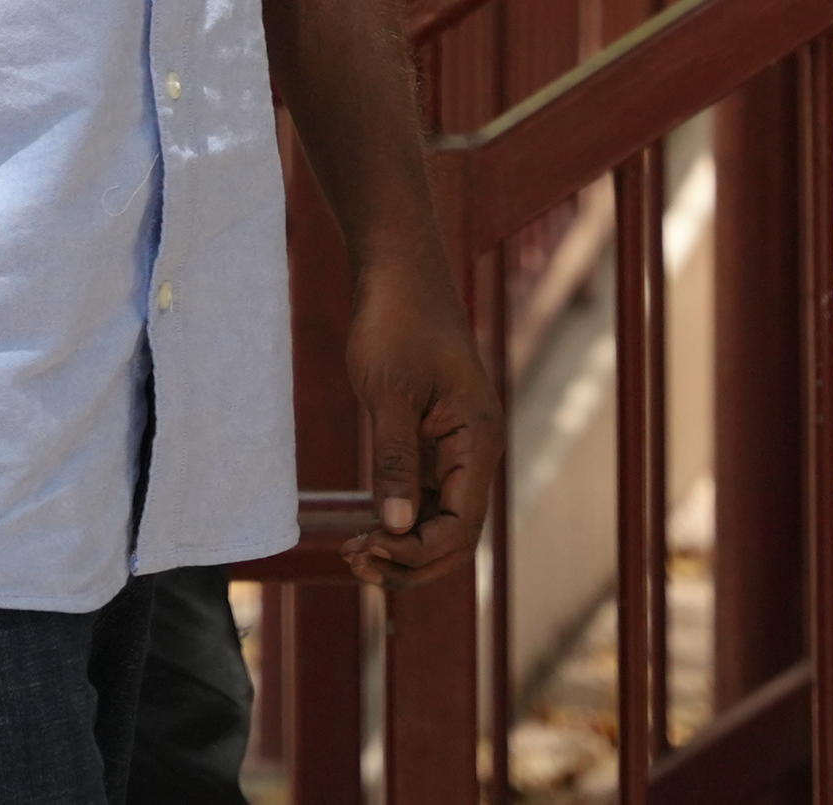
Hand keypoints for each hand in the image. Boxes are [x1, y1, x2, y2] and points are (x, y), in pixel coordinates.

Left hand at [336, 254, 493, 589]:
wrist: (397, 268)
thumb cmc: (395, 320)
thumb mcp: (388, 393)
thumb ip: (395, 462)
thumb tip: (396, 528)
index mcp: (478, 439)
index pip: (461, 526)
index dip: (417, 552)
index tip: (367, 550)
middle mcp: (477, 449)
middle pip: (457, 535)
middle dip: (411, 559)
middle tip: (354, 563)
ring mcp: (458, 446)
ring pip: (442, 520)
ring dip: (404, 545)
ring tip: (354, 553)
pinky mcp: (436, 438)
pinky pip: (428, 496)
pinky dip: (401, 519)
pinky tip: (367, 529)